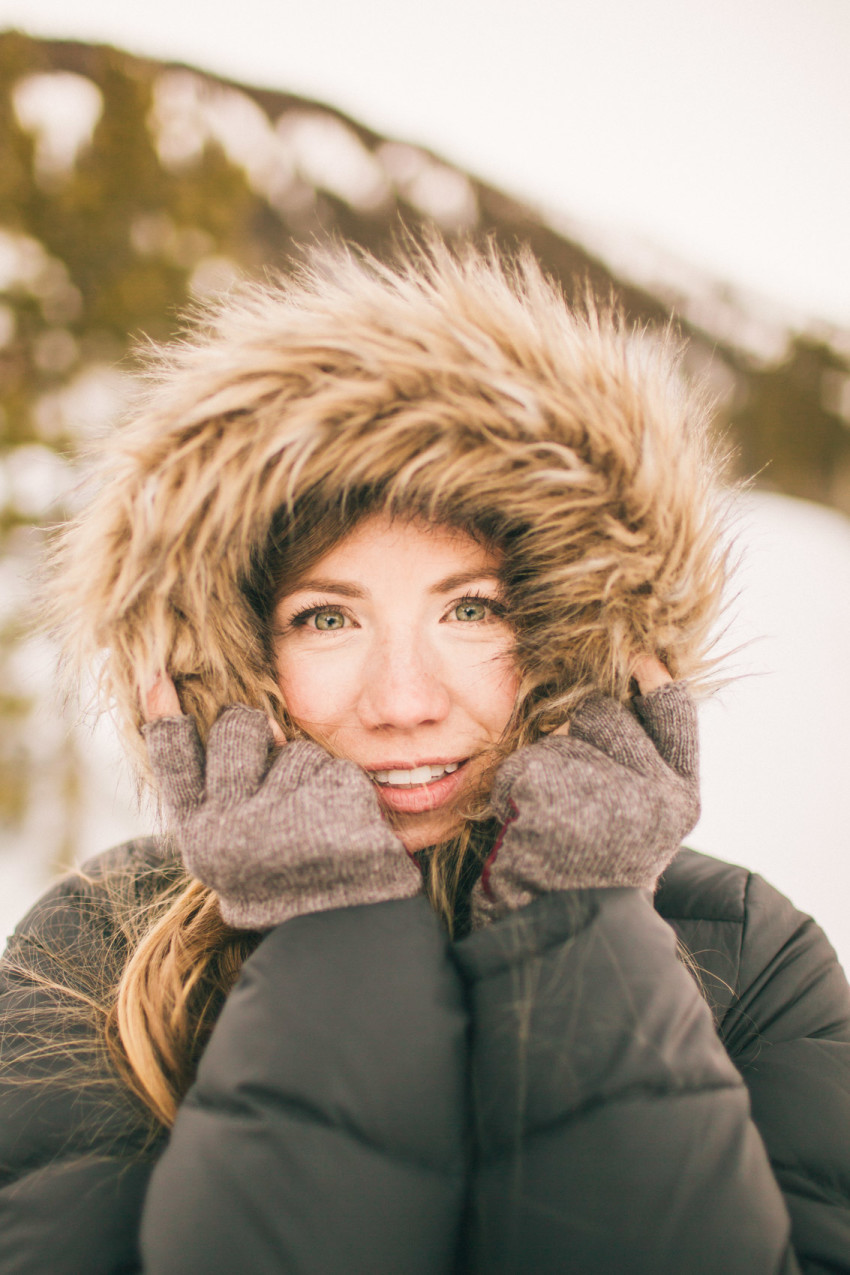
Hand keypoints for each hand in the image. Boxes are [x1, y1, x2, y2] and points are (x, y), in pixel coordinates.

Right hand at [142, 676, 420, 929]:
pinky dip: (342, 793)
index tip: (156, 673)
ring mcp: (280, 818)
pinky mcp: (330, 807)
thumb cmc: (282, 883)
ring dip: (308, 775)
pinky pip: (335, 769)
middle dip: (256, 729)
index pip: (173, 758)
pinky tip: (341, 831)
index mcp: (199, 836)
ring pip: (295, 749)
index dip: (163, 712)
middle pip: (238, 727)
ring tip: (313, 825)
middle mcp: (229, 828)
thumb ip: (228, 789)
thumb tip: (260, 720)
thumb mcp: (233, 848)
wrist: (338, 933)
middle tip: (271, 776)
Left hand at [471, 659, 698, 926]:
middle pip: (603, 714)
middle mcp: (651, 791)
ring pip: (559, 737)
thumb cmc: (596, 871)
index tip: (640, 659)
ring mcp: (599, 787)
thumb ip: (647, 766)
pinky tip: (527, 825)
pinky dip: (516, 785)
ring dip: (547, 765)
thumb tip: (634, 686)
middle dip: (581, 735)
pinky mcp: (547, 787)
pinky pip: (525, 759)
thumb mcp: (644, 823)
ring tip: (554, 821)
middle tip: (576, 796)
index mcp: (680, 798)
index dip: (655, 681)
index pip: (674, 715)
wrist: (559, 929)